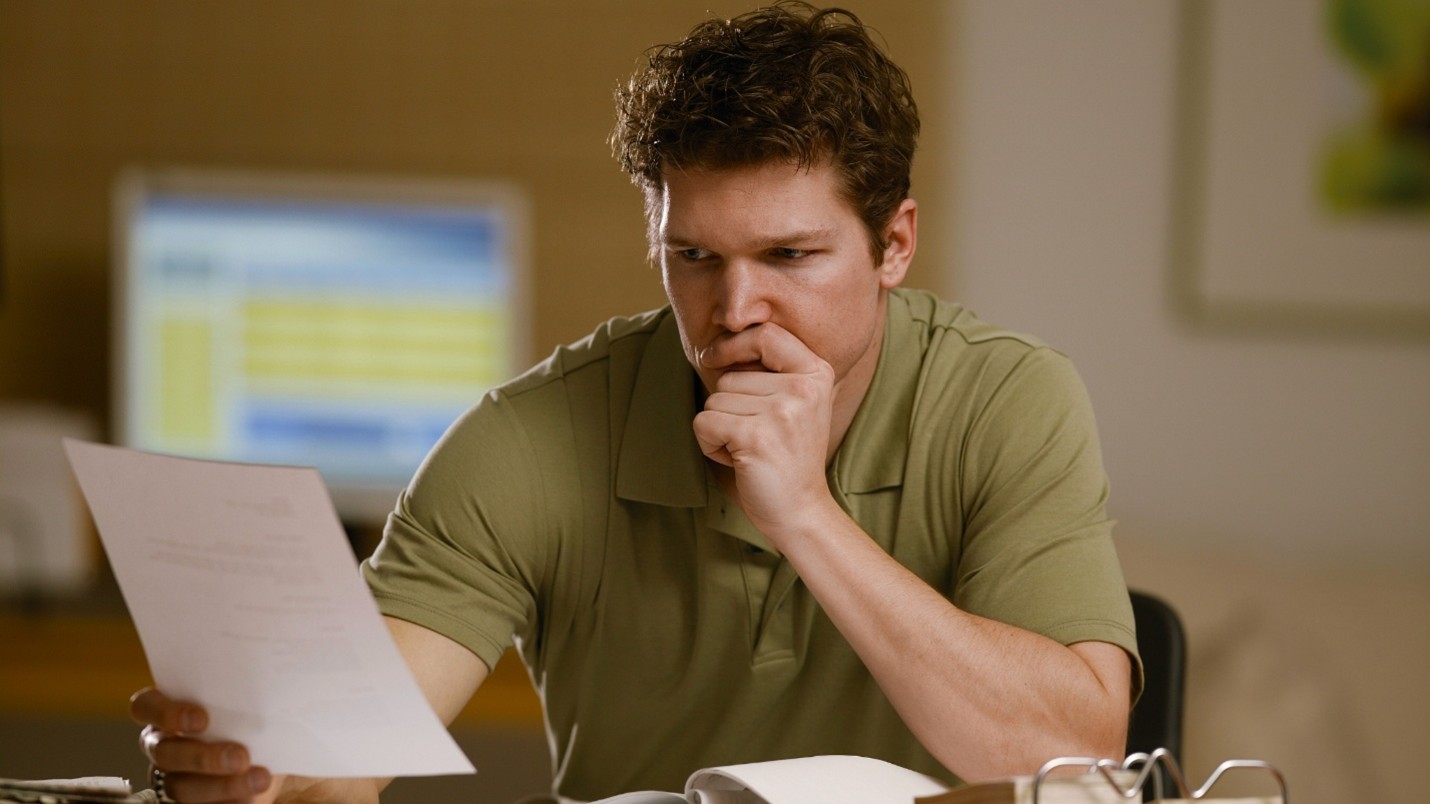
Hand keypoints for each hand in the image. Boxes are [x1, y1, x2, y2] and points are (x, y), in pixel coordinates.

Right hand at [131, 687, 275, 802]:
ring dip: (221, 785)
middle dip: (202, 756)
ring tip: (259, 779)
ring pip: (180, 787)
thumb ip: (248, 695)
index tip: (201, 719)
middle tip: (240, 756)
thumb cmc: (255, 723)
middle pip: (165, 752)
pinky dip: (227, 801)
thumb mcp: (253, 706)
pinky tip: (252, 796)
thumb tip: (274, 680)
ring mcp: (172, 779)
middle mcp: (164, 746)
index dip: (166, 712)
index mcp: (169, 714)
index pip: (145, 706)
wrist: (270, 761)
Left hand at [693, 323, 838, 538]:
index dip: (733, 343)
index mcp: (816, 373)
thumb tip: (717, 345)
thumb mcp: (795, 403)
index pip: (766, 334)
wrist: (801, 510)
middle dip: (728, 407)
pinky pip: (704, 422)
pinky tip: (737, 459)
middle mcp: (803, 388)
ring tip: (749, 448)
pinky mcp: (755, 437)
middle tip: (755, 435)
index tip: (713, 357)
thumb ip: (770, 371)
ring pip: (714, 399)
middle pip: (730, 375)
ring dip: (719, 428)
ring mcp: (781, 412)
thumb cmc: (788, 456)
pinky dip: (709, 444)